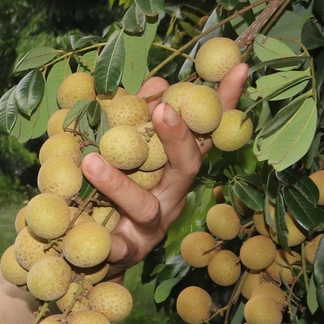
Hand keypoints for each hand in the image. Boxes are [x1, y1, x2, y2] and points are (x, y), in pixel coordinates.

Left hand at [80, 62, 249, 266]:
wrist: (84, 246)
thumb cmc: (108, 189)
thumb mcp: (121, 146)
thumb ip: (136, 116)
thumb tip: (160, 85)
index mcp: (173, 165)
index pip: (204, 131)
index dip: (225, 103)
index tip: (239, 69)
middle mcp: (171, 194)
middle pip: (187, 166)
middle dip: (178, 138)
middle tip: (163, 110)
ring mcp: (152, 226)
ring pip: (144, 206)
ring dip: (118, 184)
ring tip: (90, 162)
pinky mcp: (126, 253)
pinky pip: (117, 247)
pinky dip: (105, 240)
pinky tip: (93, 233)